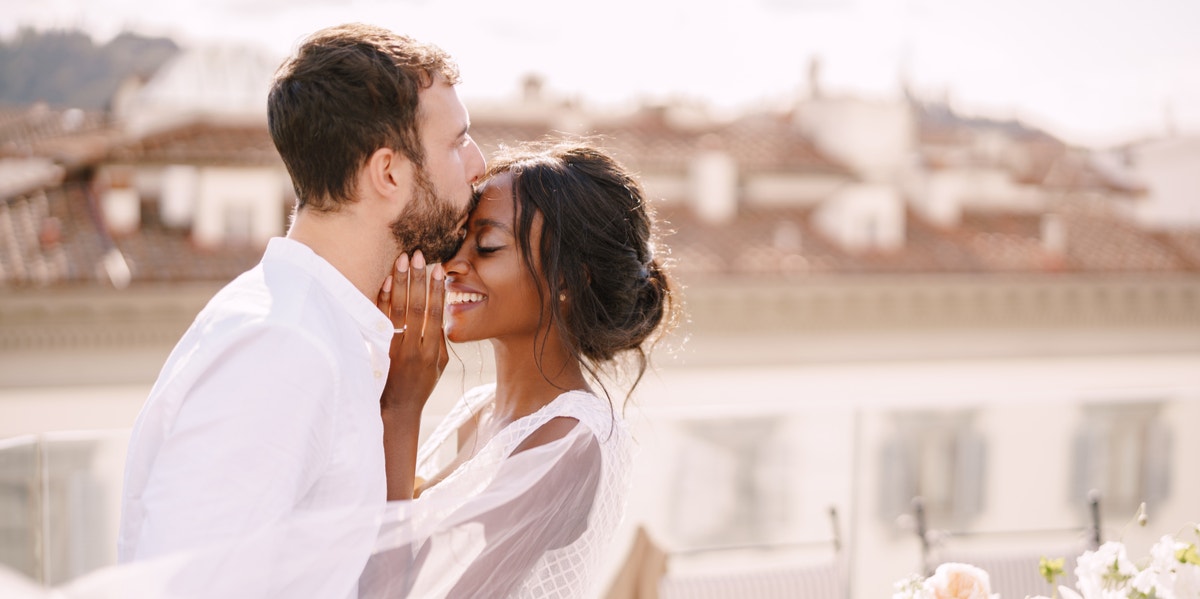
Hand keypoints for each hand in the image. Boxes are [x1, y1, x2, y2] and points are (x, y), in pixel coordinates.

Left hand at [376, 250, 448, 416]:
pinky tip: (387, 281)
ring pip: (398, 310)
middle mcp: (414, 348)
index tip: (439, 268)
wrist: (396, 410)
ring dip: (400, 282)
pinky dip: (383, 299)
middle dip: (418, 279)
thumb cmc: (422, 385)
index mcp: (432, 351)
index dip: (438, 290)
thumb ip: (440, 340)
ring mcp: (394, 348)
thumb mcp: (440, 366)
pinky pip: (380, 319)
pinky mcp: (378, 349)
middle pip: (417, 307)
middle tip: (418, 255)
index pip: (436, 314)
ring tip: (402, 259)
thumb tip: (440, 313)